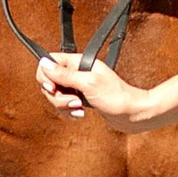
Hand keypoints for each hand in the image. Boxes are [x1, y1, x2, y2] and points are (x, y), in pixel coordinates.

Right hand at [37, 48, 152, 126]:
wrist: (132, 113)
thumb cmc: (116, 96)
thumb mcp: (88, 84)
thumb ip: (65, 74)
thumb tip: (44, 63)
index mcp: (78, 62)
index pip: (49, 62)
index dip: (46, 76)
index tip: (54, 89)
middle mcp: (76, 72)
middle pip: (49, 82)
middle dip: (57, 96)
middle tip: (74, 101)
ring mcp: (78, 86)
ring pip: (56, 95)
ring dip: (63, 106)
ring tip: (79, 108)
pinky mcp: (80, 98)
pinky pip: (64, 105)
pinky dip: (68, 112)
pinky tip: (79, 114)